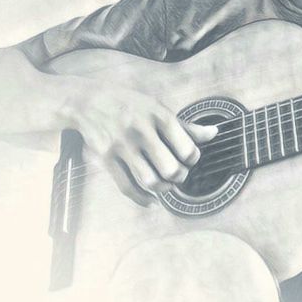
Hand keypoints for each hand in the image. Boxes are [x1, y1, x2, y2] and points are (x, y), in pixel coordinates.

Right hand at [65, 84, 217, 205]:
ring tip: (167, 184)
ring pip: (149, 180)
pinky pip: (127, 187)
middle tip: (180, 174)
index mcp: (159, 115)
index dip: (193, 158)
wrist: (89, 101)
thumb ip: (186, 125)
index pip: (187, 147)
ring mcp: (122, 146)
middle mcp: (141, 131)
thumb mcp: (159, 107)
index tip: (189, 158)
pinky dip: (142, 199)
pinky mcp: (106, 158)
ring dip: (163, 188)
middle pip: (170, 168)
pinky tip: (151, 199)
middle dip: (180, 176)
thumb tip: (213, 134)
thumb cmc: (131, 104)